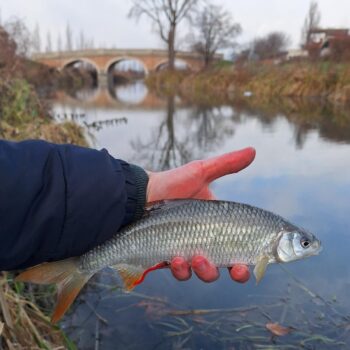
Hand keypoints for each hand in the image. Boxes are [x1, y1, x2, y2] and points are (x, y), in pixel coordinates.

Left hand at [146, 147, 254, 283]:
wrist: (140, 195)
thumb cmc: (171, 183)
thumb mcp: (200, 172)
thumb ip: (226, 164)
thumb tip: (253, 150)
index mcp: (216, 225)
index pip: (239, 245)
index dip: (250, 256)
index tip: (257, 259)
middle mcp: (204, 240)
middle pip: (227, 265)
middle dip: (236, 272)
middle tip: (236, 270)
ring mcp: (188, 251)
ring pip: (205, 272)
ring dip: (207, 271)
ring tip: (198, 259)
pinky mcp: (169, 259)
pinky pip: (180, 272)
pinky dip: (181, 270)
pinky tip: (176, 259)